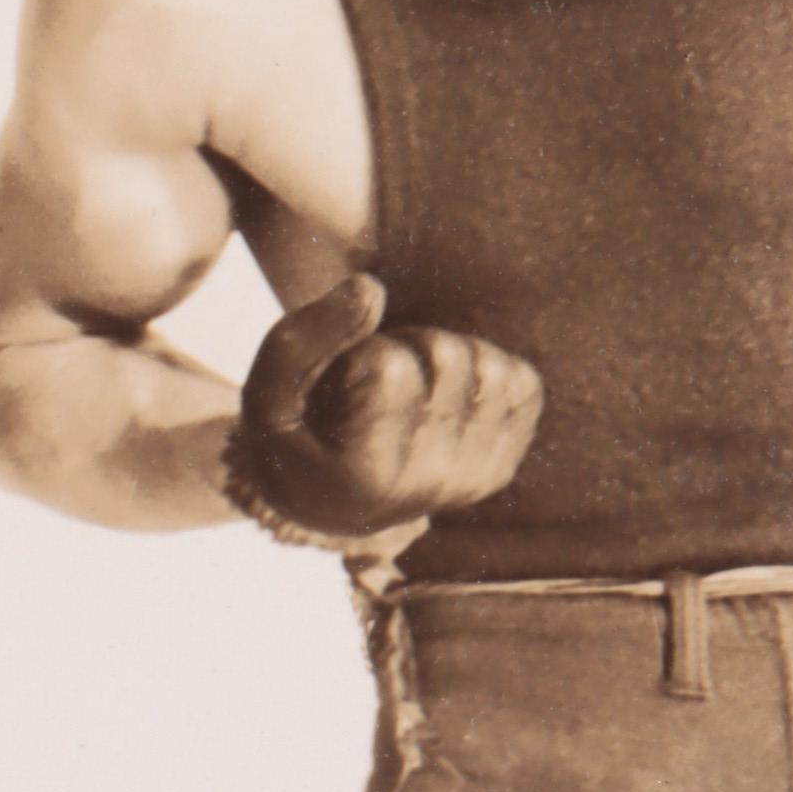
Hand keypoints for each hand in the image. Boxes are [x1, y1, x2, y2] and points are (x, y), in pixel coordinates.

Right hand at [231, 274, 544, 541]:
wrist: (327, 502)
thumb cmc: (295, 433)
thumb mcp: (269, 388)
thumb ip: (306, 336)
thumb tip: (372, 288)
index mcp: (364, 478)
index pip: (391, 366)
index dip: (363, 352)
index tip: (341, 388)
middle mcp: (427, 487)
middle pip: (448, 356)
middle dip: (409, 346)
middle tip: (375, 381)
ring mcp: (470, 481)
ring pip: (492, 367)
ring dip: (450, 359)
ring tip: (409, 389)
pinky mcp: (499, 470)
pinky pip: (523, 386)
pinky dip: (488, 375)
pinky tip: (446, 399)